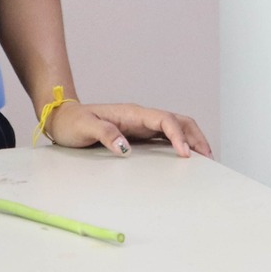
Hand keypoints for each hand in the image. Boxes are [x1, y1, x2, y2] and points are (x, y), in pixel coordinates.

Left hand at [46, 100, 212, 157]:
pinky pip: (166, 136)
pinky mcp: (139, 133)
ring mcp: (142, 124)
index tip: (185, 154)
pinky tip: (185, 156)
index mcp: (132, 113)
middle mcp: (141, 117)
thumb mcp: (84, 127)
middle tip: (208, 157)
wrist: (61, 118)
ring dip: (192, 139)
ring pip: (176, 127)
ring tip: (204, 158)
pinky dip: (181, 144)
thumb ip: (105, 134)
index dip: (178, 135)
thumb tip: (126, 148)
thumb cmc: (71, 123)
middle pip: (178, 120)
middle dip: (196, 136)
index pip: (165, 120)